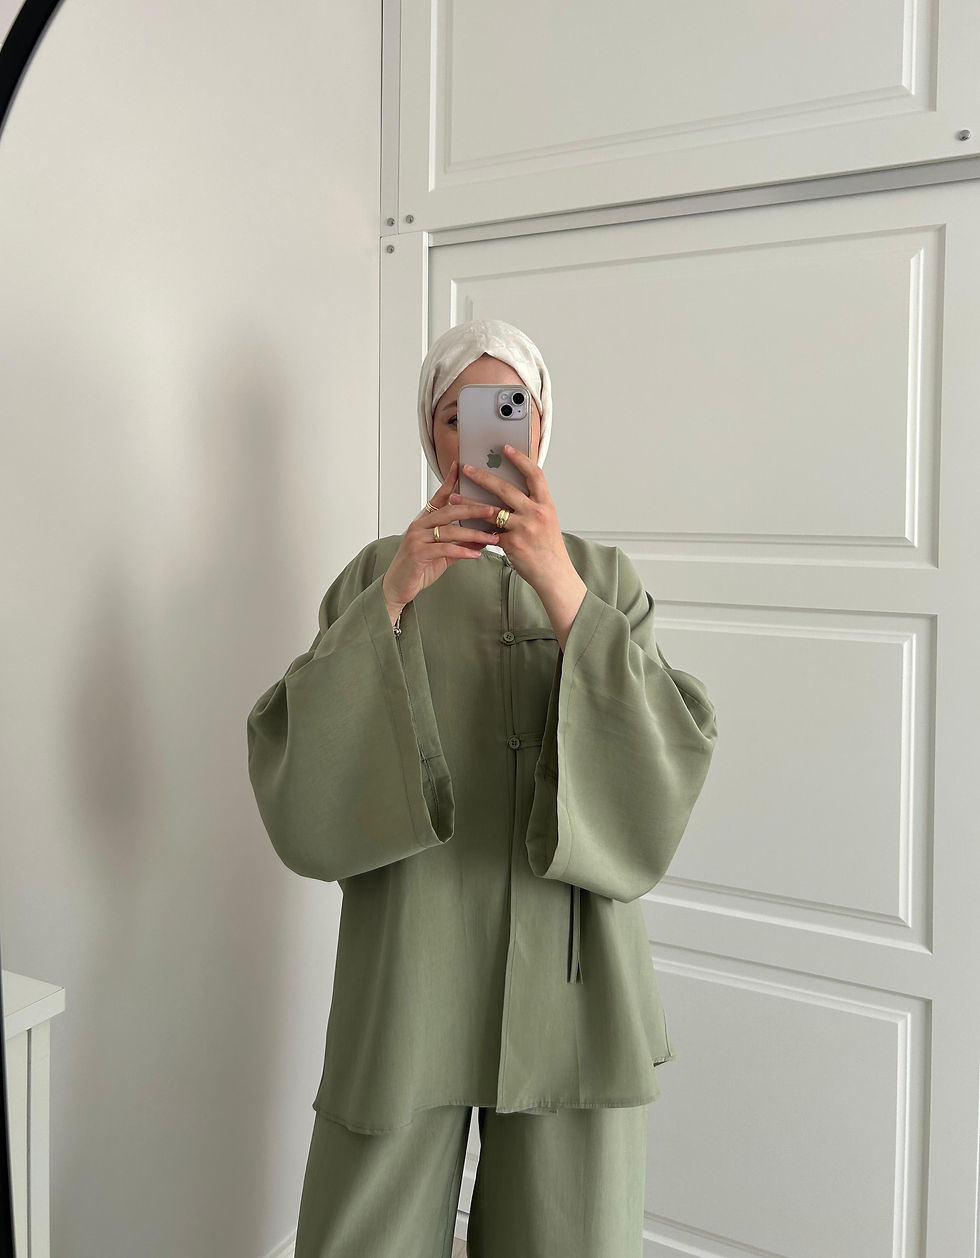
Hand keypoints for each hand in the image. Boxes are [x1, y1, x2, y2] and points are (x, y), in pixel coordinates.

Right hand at [381, 458, 501, 613]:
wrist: (397, 587)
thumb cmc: (418, 568)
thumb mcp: (443, 554)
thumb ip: (460, 543)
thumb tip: (482, 537)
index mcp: (424, 521)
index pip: (439, 497)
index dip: (450, 482)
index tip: (460, 468)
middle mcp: (419, 526)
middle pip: (449, 510)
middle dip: (473, 508)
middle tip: (493, 509)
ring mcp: (417, 539)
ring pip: (449, 530)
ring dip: (474, 533)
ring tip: (491, 537)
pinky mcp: (418, 554)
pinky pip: (445, 549)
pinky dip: (462, 551)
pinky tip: (476, 554)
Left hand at [451, 446, 573, 594]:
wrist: (554, 574)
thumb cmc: (548, 547)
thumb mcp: (546, 521)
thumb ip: (531, 505)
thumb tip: (507, 492)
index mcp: (546, 504)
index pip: (535, 474)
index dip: (520, 459)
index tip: (506, 449)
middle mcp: (536, 513)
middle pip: (506, 489)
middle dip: (483, 478)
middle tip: (467, 469)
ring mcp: (524, 528)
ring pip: (491, 511)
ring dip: (469, 503)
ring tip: (454, 498)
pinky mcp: (512, 543)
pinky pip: (489, 532)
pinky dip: (476, 528)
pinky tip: (463, 524)